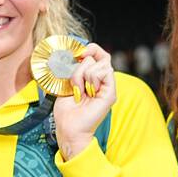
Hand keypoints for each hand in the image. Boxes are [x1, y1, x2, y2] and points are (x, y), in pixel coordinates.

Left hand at [51, 41, 116, 159]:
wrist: (68, 128)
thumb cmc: (66, 111)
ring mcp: (108, 87)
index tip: (77, 54)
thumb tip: (76, 55)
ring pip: (100, 63)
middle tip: (74, 84)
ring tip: (79, 91)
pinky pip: (106, 71)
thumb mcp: (66, 84)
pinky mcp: (111, 93)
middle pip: (97, 57)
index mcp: (93, 78)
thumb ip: (73, 69)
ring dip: (83, 75)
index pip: (98, 54)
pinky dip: (93, 78)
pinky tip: (88, 92)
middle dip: (80, 68)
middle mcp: (102, 81)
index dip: (90, 49)